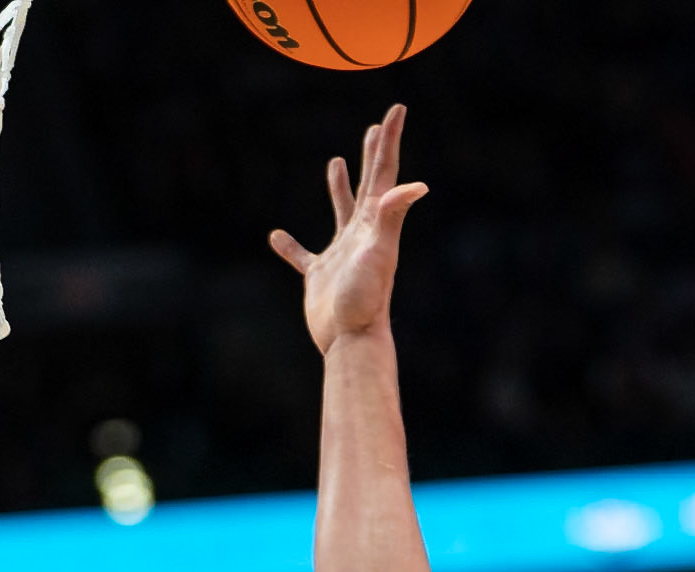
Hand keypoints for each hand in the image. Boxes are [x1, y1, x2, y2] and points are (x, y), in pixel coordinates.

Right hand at [269, 104, 427, 355]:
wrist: (350, 339)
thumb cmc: (365, 298)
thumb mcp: (379, 252)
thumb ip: (392, 216)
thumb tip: (418, 186)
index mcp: (376, 224)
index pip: (384, 173)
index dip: (389, 140)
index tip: (396, 109)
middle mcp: (361, 234)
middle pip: (367, 185)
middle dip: (372, 155)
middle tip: (374, 128)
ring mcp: (340, 254)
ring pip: (339, 212)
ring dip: (338, 187)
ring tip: (334, 162)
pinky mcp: (320, 276)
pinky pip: (301, 255)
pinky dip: (289, 246)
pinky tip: (276, 237)